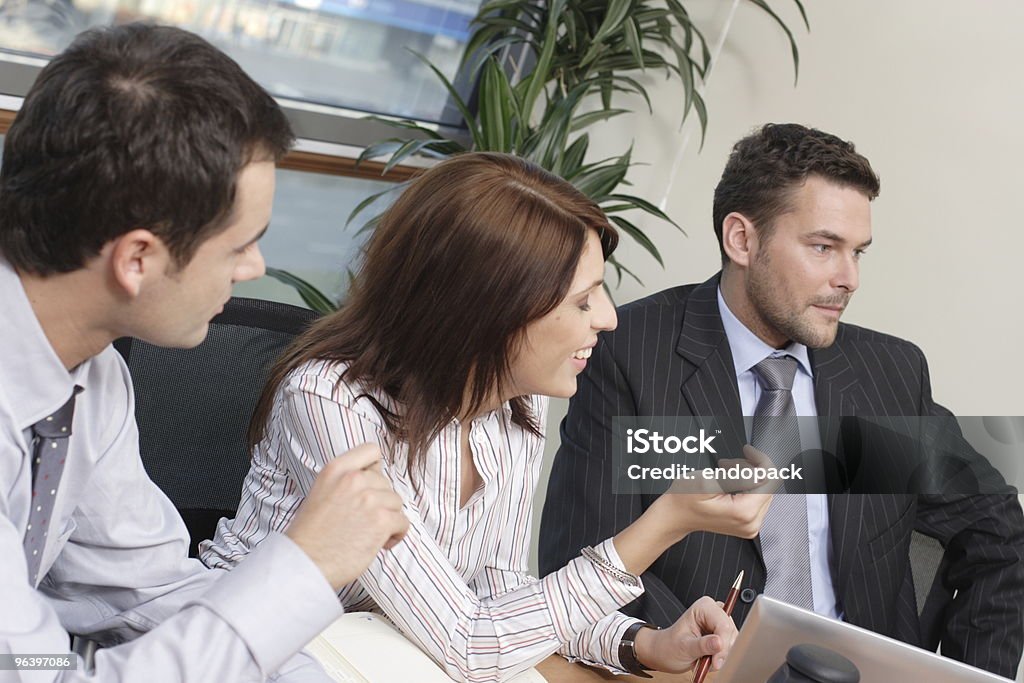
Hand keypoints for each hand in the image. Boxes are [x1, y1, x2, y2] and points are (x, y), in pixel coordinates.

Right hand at [285, 443, 409, 590]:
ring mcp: (369, 498)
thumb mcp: (322, 493)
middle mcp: (353, 479)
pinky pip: (403, 522)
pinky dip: (396, 535)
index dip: (375, 470)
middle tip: (365, 522)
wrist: (304, 564)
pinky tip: (381, 544)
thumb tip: (374, 480)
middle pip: (386, 482)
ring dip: (388, 519)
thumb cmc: (311, 535)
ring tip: (370, 534)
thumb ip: (346, 482)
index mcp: (336, 469)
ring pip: (396, 502)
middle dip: (380, 502)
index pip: (371, 451)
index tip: (370, 488)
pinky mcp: (381, 520)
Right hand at [613, 446, 773, 574]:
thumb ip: (738, 477)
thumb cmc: (685, 499)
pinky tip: (730, 483)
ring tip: (725, 473)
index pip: (769, 479)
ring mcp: (751, 525)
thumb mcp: (707, 481)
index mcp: (744, 512)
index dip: (760, 460)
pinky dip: (746, 486)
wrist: (675, 516)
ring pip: (763, 490)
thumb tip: (761, 472)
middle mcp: (752, 523)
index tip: (747, 450)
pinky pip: (757, 498)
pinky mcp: (748, 523)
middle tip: (727, 465)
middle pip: (767, 484)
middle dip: (750, 469)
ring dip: (747, 476)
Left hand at [633, 596, 738, 672]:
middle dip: (723, 651)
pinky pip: (730, 647)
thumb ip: (702, 645)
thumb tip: (719, 643)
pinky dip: (722, 657)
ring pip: (733, 641)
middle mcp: (714, 612)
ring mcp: (719, 623)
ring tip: (705, 659)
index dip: (723, 644)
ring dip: (722, 655)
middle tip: (711, 663)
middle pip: (731, 633)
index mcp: (703, 607)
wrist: (665, 653)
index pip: (724, 624)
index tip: (716, 661)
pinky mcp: (722, 634)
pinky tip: (710, 659)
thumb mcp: (684, 647)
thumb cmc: (670, 647)